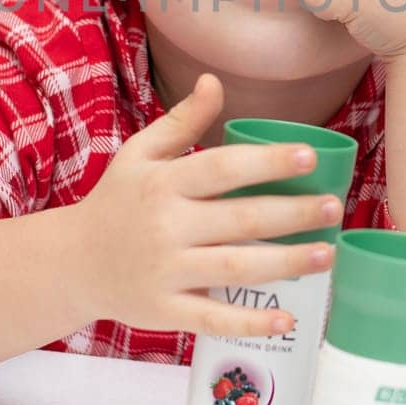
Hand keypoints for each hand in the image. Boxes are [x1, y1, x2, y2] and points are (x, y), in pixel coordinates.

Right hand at [75, 73, 341, 336]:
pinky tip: (288, 319)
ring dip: (285, 262)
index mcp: (163, 183)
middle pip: (238, 219)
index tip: (309, 156)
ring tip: (327, 254)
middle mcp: (165, 226)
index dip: (266, 162)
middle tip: (333, 208)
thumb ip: (181, 121)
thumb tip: (215, 81)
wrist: (72, 263)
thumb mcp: (140, 154)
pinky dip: (250, 323)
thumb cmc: (117, 202)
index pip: (222, 168)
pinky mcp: (164, 310)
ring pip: (234, 268)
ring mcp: (165, 271)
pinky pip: (212, 317)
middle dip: (291, 214)